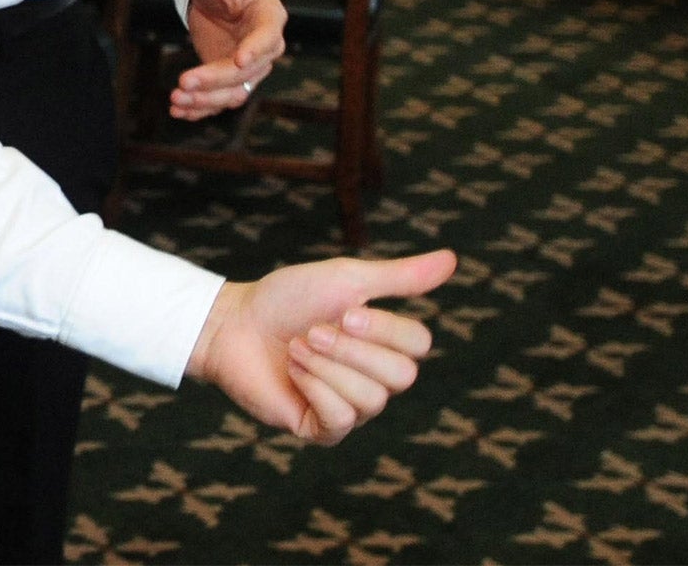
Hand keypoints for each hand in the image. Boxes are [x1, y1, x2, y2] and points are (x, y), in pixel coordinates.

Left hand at [174, 0, 286, 120]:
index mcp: (269, 17)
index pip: (266, 38)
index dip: (254, 50)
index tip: (237, 59)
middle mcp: (264, 47)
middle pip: (244, 72)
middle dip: (215, 80)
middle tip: (183, 82)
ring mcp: (247, 66)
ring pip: (232, 92)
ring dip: (205, 100)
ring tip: (176, 99)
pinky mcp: (228, 78)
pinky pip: (218, 99)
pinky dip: (199, 108)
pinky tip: (178, 111)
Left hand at [186, 249, 456, 443]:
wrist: (234, 323)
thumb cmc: (287, 298)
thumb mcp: (345, 279)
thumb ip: (399, 277)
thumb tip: (453, 259)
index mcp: (385, 342)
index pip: (419, 345)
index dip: (383, 328)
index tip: (344, 310)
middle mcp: (375, 378)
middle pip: (401, 376)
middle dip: (351, 349)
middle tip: (313, 330)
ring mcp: (351, 407)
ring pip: (372, 400)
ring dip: (326, 366)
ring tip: (297, 347)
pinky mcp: (323, 429)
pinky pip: (341, 419)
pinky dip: (313, 387)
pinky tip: (292, 372)